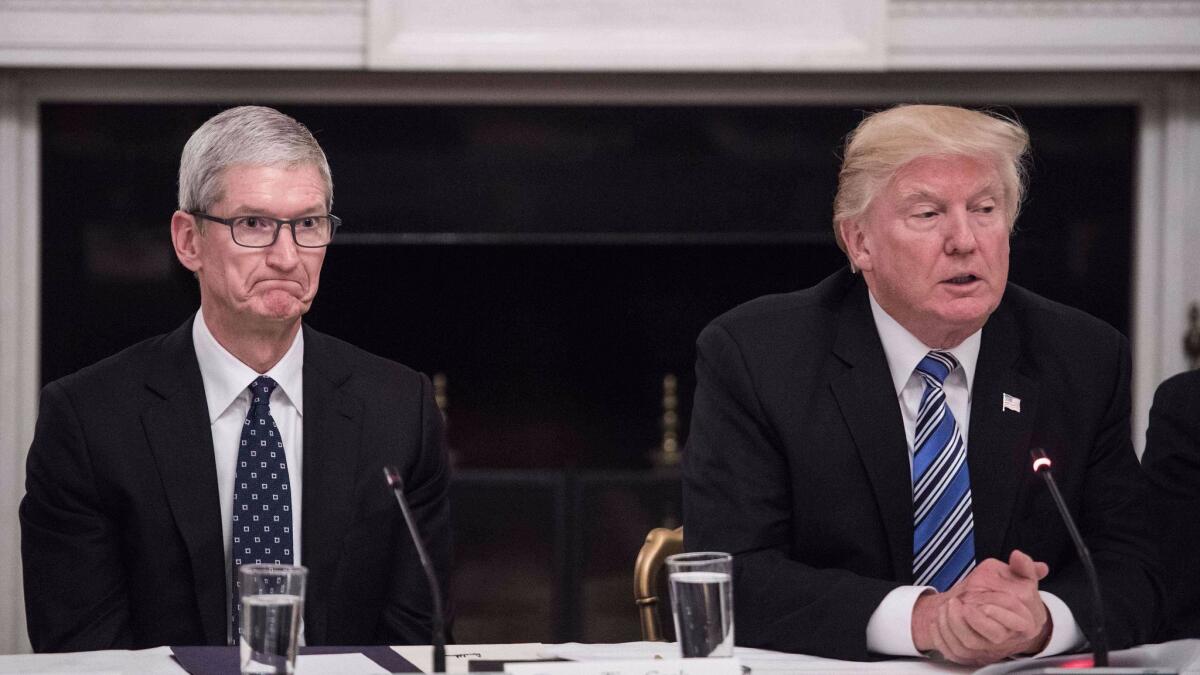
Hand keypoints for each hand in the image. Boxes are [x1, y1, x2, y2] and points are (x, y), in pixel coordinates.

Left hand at [911, 551, 1051, 664]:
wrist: (997, 615)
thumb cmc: (1012, 595)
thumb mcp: (1021, 578)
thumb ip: (1023, 567)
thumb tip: (1017, 556)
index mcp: (1026, 621)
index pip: (1019, 624)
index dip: (1001, 614)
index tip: (985, 605)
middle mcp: (1008, 638)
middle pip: (993, 637)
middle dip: (974, 620)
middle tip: (960, 604)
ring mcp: (989, 649)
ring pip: (969, 644)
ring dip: (953, 624)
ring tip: (948, 606)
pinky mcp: (971, 655)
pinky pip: (953, 651)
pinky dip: (942, 635)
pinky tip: (938, 620)